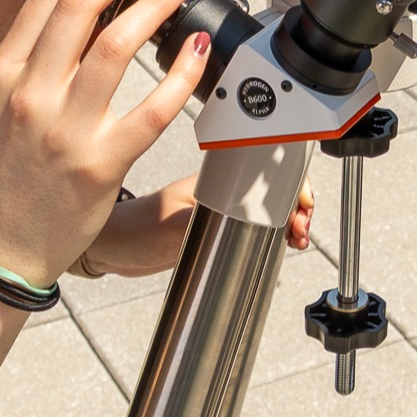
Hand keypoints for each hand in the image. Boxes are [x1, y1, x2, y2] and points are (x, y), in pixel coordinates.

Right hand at [0, 0, 209, 284]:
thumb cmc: (6, 177)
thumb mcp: (2, 104)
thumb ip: (34, 58)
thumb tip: (86, 5)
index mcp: (5, 72)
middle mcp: (32, 94)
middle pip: (81, 4)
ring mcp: (66, 129)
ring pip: (117, 45)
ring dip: (155, 6)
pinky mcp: (101, 165)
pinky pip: (153, 110)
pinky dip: (182, 74)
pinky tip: (197, 54)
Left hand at [77, 175, 317, 276]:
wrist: (114, 248)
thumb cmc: (133, 231)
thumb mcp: (171, 231)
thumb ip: (202, 223)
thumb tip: (236, 220)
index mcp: (214, 177)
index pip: (265, 168)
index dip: (291, 185)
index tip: (301, 206)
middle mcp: (224, 187)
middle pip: (275, 185)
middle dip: (298, 203)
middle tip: (302, 228)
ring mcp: (225, 205)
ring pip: (271, 204)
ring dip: (291, 218)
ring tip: (297, 237)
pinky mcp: (222, 225)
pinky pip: (260, 221)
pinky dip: (278, 230)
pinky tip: (284, 242)